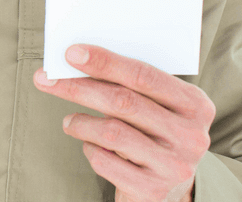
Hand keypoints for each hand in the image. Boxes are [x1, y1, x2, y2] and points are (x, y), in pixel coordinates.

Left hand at [33, 44, 215, 201]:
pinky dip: (90, 149)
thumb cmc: (153, 134)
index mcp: (195, 105)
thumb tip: (76, 59)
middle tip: (46, 78)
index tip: (70, 53)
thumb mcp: (155, 107)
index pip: (144, 75)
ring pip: (112, 131)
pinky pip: (106, 161)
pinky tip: (90, 146)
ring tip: (69, 121)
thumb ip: (129, 84)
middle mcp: (191, 136)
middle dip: (79, 87)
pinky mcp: (153, 191)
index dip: (105, 62)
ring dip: (81, 122)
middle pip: (123, 101)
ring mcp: (175, 166)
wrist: (169, 190)